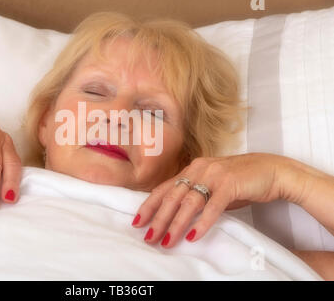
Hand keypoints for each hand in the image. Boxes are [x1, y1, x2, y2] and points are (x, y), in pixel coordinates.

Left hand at [132, 152, 304, 247]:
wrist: (272, 170)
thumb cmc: (240, 180)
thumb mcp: (211, 185)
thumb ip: (194, 194)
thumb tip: (175, 213)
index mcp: (192, 169)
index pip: (164, 188)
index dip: (149, 205)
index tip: (137, 222)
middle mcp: (199, 169)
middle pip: (172, 196)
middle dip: (158, 219)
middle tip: (148, 237)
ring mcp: (214, 175)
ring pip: (189, 202)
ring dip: (176, 223)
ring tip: (167, 241)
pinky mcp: (231, 184)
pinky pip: (213, 206)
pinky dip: (203, 222)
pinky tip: (194, 236)